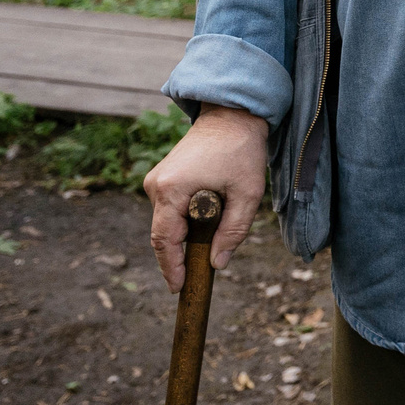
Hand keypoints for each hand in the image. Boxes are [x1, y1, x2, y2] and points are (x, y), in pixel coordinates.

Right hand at [143, 106, 267, 291]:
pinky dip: (183, 222)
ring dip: (183, 237)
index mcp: (171, 189)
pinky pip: (169, 209)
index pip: (164, 239)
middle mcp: (156, 185)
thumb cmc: (242, 151)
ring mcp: (157, 180)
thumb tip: (218, 263)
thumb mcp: (247, 194)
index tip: (177, 288)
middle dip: (177, 257)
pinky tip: (201, 228)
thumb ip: (233, 231)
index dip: (170, 267)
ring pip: (166, 222)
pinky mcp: (163, 177)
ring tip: (203, 250)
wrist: (232, 116)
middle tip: (191, 279)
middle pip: (163, 233)